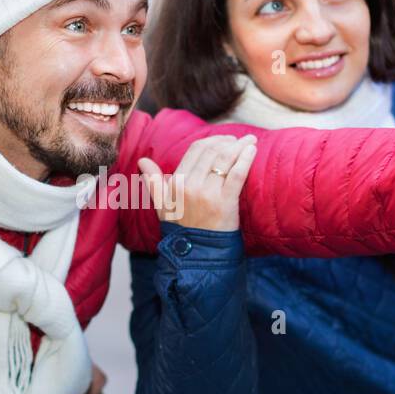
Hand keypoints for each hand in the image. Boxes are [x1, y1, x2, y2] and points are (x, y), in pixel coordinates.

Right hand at [136, 134, 256, 230]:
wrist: (197, 254)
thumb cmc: (182, 229)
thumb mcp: (162, 206)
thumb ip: (153, 182)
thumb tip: (142, 161)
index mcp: (176, 183)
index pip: (195, 150)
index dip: (212, 140)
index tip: (224, 139)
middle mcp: (190, 185)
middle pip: (211, 151)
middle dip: (228, 141)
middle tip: (239, 139)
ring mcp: (208, 194)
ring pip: (225, 160)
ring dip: (239, 146)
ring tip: (250, 140)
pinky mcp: (225, 202)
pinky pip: (237, 174)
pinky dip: (246, 159)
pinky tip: (252, 150)